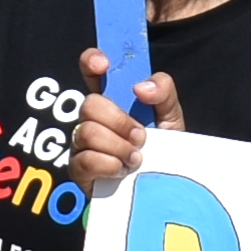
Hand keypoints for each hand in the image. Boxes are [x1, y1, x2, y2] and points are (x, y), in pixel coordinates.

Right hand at [65, 52, 181, 185]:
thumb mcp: (171, 118)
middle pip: (90, 104)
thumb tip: (141, 87)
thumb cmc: (163, 150)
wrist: (162, 190)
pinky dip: (110, 166)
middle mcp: (92, 118)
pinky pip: (86, 160)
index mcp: (113, 99)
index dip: (91, 60)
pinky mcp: (78, 170)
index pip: (92, 70)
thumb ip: (164, 93)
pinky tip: (122, 171)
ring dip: (119, 147)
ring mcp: (82, 144)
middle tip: (140, 137)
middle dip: (119, 121)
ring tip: (136, 158)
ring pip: (88, 132)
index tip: (104, 64)